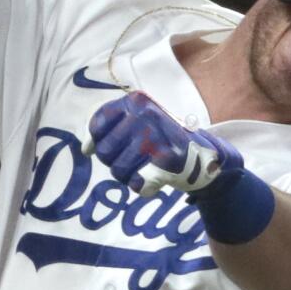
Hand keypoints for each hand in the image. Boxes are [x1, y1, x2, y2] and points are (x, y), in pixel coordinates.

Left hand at [81, 91, 242, 198]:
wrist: (205, 154)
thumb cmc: (162, 140)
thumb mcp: (136, 124)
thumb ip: (108, 131)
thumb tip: (85, 148)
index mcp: (136, 102)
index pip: (98, 124)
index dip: (96, 141)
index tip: (108, 147)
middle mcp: (145, 115)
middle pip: (105, 152)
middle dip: (115, 163)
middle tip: (134, 160)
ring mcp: (157, 137)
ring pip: (118, 171)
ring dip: (129, 177)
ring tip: (145, 169)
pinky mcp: (168, 161)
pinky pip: (137, 184)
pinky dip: (144, 187)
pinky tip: (154, 180)